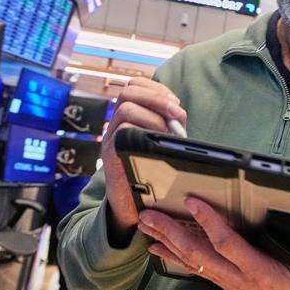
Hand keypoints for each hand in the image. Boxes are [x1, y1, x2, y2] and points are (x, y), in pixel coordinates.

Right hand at [101, 77, 186, 240]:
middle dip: (157, 98)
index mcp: (128, 116)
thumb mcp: (160, 142)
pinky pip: (122, 132)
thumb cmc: (151, 171)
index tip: (176, 103)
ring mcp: (111, 137)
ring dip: (153, 116)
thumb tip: (179, 113)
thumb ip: (168, 125)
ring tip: (168, 132)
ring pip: (125, 109)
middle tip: (176, 114)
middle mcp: (116, 123)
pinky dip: (143, 132)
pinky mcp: (110, 154)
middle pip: (128, 91)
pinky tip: (157, 144)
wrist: (131, 205)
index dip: (156, 88)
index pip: (134, 85)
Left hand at [138, 197, 289, 289]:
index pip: (226, 244)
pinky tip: (160, 249)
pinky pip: (195, 268)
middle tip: (151, 216)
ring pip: (191, 261)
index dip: (208, 222)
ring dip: (166, 242)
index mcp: (257, 271)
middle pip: (196, 253)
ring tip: (147, 228)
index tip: (193, 202)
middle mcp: (237, 277)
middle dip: (171, 232)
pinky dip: (174, 256)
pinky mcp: (225, 285)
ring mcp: (228, 282)